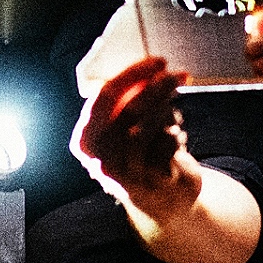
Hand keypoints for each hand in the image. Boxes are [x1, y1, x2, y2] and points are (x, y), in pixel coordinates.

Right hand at [70, 57, 204, 217]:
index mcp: (85, 140)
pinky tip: (175, 137)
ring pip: (150, 126)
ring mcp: (125, 173)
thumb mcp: (125, 128)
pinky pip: (167, 144)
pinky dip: (175, 134)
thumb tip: (151, 70)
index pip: (103, 98)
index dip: (132, 75)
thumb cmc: (141, 154)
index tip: (157, 62)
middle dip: (157, 87)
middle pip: (130, 110)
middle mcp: (99, 158)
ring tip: (173, 115)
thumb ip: (129, 101)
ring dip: (167, 113)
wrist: (161, 200)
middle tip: (177, 75)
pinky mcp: (151, 182)